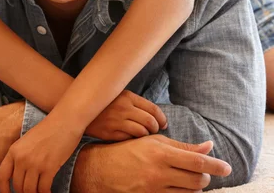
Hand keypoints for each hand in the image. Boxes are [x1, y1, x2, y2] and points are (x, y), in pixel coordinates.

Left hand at [0, 113, 81, 192]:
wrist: (65, 120)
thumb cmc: (49, 129)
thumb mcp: (28, 140)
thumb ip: (21, 156)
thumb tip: (20, 176)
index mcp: (14, 150)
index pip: (1, 176)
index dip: (4, 190)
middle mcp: (22, 158)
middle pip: (17, 186)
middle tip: (31, 192)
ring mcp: (35, 163)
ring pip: (30, 191)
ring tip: (40, 192)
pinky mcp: (49, 167)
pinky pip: (43, 189)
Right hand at [73, 134, 231, 192]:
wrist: (101, 171)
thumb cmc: (129, 151)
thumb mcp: (154, 142)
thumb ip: (182, 146)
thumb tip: (208, 146)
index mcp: (160, 153)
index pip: (197, 162)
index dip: (216, 166)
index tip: (227, 168)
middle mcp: (159, 173)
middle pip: (196, 181)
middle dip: (204, 177)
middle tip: (202, 172)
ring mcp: (154, 190)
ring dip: (195, 187)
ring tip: (189, 180)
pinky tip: (180, 189)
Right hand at [86, 90, 166, 139]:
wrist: (81, 108)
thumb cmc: (106, 103)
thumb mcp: (120, 96)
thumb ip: (136, 104)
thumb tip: (156, 117)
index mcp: (128, 97)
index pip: (153, 109)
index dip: (162, 118)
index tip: (164, 124)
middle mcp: (123, 108)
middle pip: (149, 122)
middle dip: (156, 129)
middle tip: (155, 131)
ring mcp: (116, 121)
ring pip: (141, 133)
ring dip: (146, 136)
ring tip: (144, 136)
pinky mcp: (110, 133)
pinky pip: (129, 140)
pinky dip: (134, 141)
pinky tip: (133, 139)